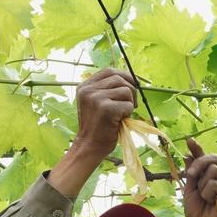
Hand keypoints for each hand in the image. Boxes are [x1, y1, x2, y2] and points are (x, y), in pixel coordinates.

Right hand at [46, 68, 136, 197]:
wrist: (90, 146)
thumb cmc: (98, 126)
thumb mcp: (96, 102)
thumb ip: (107, 89)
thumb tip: (130, 79)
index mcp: (84, 86)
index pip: (109, 71)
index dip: (125, 75)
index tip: (132, 86)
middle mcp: (88, 89)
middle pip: (119, 78)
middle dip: (132, 90)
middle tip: (132, 105)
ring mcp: (95, 97)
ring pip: (126, 90)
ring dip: (130, 103)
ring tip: (123, 115)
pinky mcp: (105, 108)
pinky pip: (128, 104)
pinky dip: (129, 113)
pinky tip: (120, 121)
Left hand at [183, 138, 216, 216]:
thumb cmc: (197, 211)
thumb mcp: (189, 190)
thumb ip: (191, 173)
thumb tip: (188, 154)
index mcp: (205, 174)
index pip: (202, 156)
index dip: (196, 147)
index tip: (189, 140)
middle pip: (212, 157)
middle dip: (199, 163)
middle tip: (191, 176)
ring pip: (213, 169)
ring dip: (203, 185)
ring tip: (204, 197)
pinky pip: (216, 183)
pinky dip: (209, 192)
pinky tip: (211, 201)